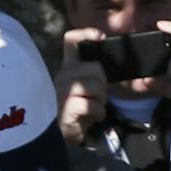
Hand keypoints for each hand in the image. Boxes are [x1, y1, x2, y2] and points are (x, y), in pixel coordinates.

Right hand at [56, 29, 109, 146]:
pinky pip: (93, 105)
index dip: (87, 34)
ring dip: (102, 100)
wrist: (62, 135)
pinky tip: (93, 118)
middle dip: (104, 85)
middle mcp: (62, 75)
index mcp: (68, 67)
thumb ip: (92, 74)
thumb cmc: (77, 111)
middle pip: (96, 67)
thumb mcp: (84, 89)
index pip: (71, 40)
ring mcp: (62, 90)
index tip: (101, 38)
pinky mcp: (66, 106)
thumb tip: (107, 65)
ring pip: (96, 86)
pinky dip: (99, 113)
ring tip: (94, 108)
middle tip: (98, 98)